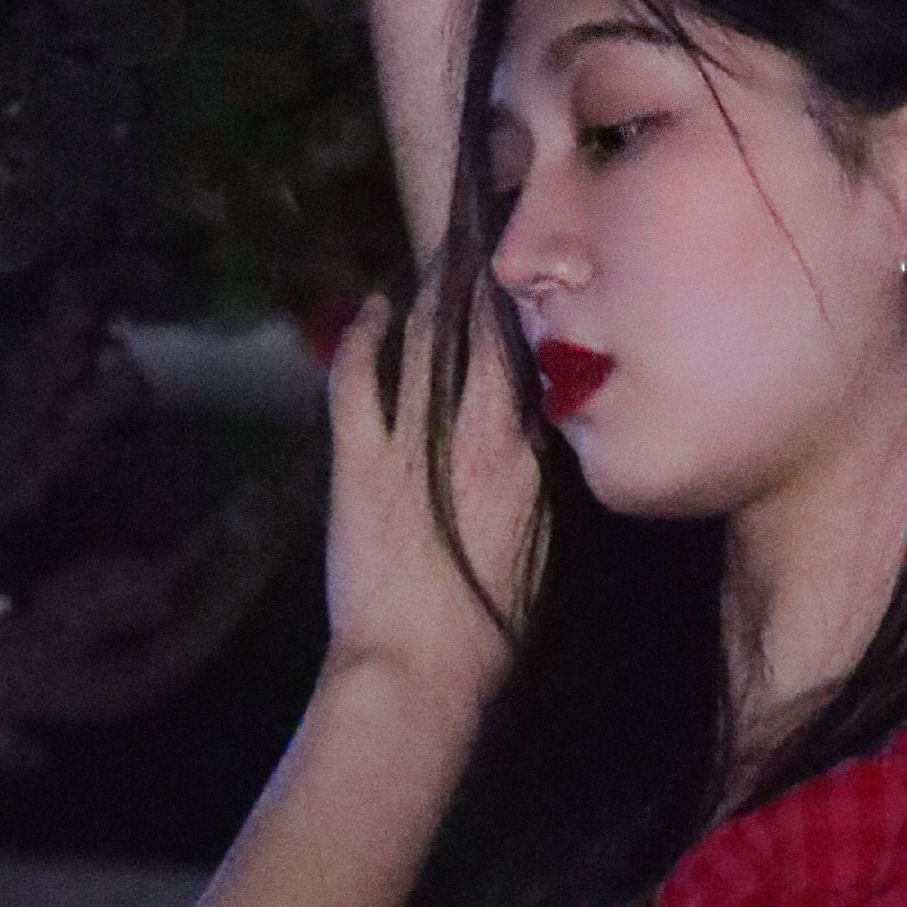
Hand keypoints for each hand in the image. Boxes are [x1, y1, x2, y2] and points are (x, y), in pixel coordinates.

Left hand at [323, 273, 541, 717]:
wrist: (415, 671)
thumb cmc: (490, 628)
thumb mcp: (542, 546)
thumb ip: (545, 480)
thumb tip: (549, 425)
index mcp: (531, 458)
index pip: (542, 358)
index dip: (540, 306)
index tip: (547, 270)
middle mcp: (477, 433)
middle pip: (488, 331)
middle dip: (490, 277)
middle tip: (494, 235)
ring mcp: (412, 440)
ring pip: (428, 340)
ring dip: (434, 290)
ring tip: (446, 254)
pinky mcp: (357, 458)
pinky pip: (357, 378)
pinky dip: (362, 336)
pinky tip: (373, 307)